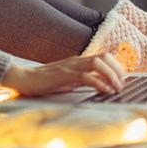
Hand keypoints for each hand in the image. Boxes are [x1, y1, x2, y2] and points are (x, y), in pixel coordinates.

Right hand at [0, 52, 124, 96]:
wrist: (24, 78)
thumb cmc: (45, 81)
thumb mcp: (68, 80)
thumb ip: (83, 79)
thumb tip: (102, 85)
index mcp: (78, 61)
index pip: (103, 56)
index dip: (116, 67)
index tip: (122, 80)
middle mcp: (76, 60)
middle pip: (104, 57)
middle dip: (117, 70)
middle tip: (122, 85)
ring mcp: (70, 66)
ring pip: (98, 63)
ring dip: (111, 76)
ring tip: (116, 89)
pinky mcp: (63, 75)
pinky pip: (85, 76)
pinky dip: (99, 83)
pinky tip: (105, 91)